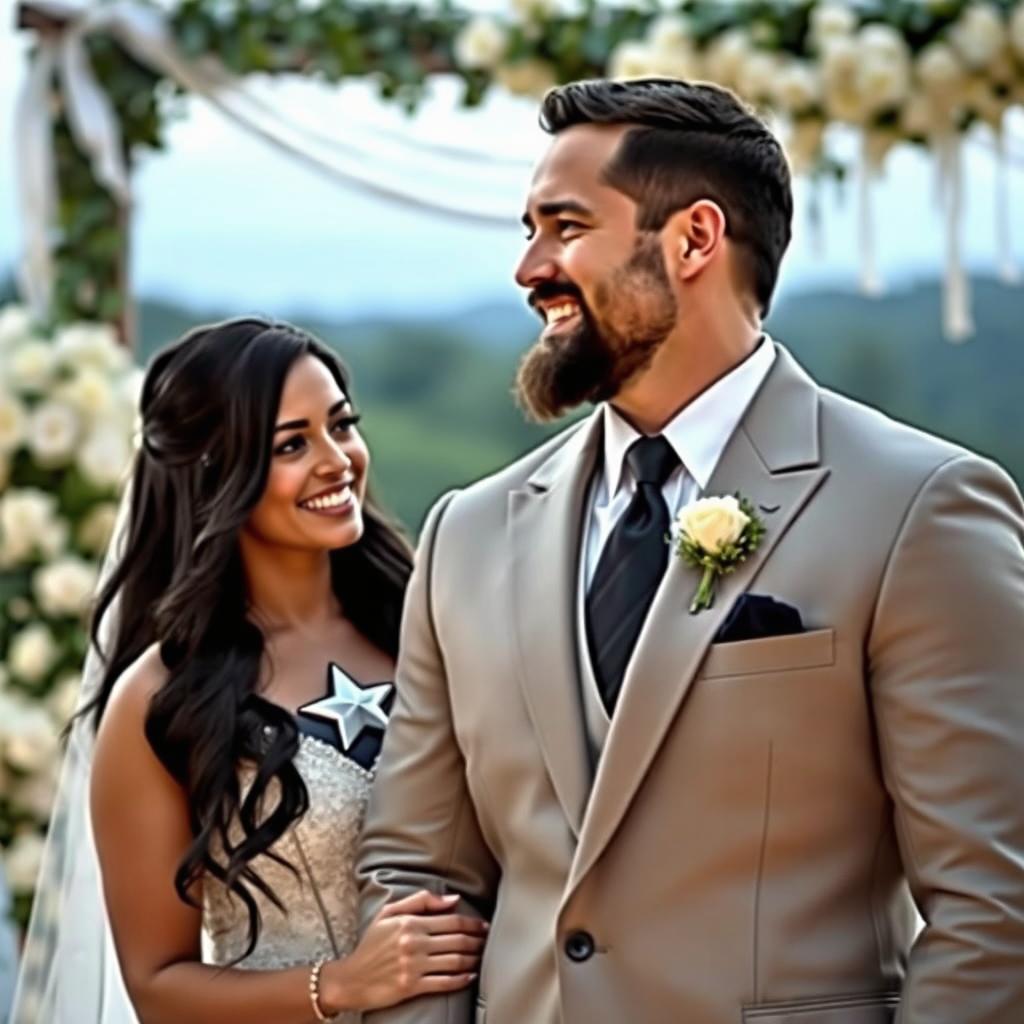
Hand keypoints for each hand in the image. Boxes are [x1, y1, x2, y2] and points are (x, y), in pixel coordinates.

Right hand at [323, 890, 486, 1012]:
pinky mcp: (411, 986)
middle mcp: (414, 943)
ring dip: (473, 959)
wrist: (351, 978)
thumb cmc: (371, 944)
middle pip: (457, 940)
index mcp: (410, 922)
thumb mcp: (389, 913)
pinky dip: (461, 980)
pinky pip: (444, 983)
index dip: (472, 923)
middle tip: (488, 941)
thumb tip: (453, 899)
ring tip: (481, 957)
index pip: (451, 920)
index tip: (484, 925)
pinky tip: (471, 976)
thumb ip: (421, 901)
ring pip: (454, 961)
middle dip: (477, 940)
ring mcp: (413, 966)